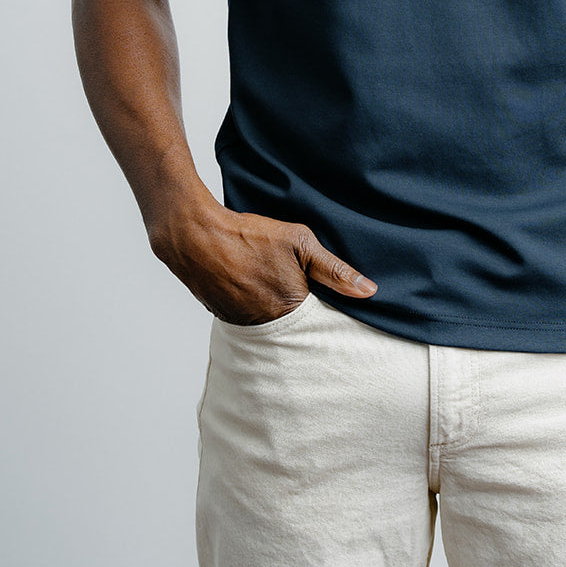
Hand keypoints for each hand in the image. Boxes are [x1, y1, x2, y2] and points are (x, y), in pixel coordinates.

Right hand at [149, 195, 377, 324]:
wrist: (195, 236)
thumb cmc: (250, 236)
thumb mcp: (300, 243)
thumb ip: (335, 270)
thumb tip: (369, 291)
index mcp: (291, 310)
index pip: (322, 327)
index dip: (330, 317)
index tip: (338, 311)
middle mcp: (267, 327)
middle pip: (298, 330)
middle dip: (306, 318)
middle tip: (302, 294)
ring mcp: (243, 325)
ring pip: (273, 327)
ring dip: (279, 314)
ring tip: (275, 289)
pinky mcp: (226, 319)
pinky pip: (251, 321)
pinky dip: (257, 310)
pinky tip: (256, 289)